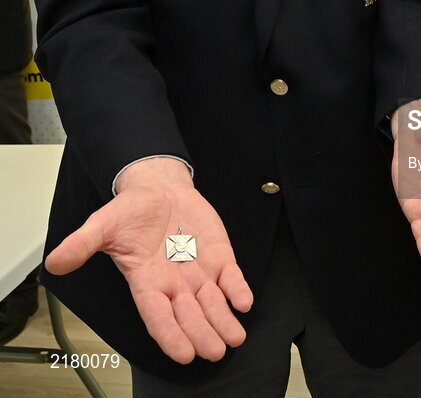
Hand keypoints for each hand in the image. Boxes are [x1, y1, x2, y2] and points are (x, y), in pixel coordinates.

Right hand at [45, 158, 251, 363]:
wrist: (159, 187)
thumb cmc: (131, 211)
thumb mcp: (102, 224)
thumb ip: (82, 244)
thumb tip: (54, 262)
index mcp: (146, 281)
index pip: (158, 315)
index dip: (170, 335)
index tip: (183, 354)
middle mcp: (174, 282)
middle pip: (189, 315)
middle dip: (203, 334)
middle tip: (216, 351)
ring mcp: (198, 270)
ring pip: (212, 302)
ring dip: (224, 320)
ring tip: (235, 337)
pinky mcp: (218, 254)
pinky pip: (231, 276)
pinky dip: (238, 289)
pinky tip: (244, 301)